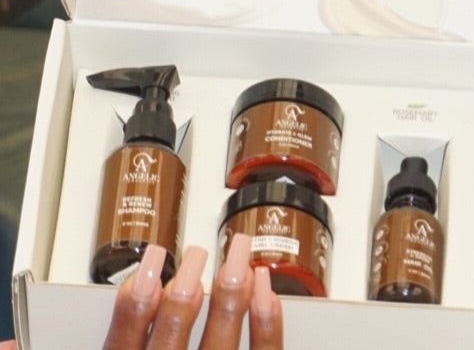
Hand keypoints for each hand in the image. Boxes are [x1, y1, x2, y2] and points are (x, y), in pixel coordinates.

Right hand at [101, 235, 281, 349]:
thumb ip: (123, 338)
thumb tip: (87, 312)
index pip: (122, 349)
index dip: (132, 305)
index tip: (150, 263)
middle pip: (169, 346)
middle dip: (182, 294)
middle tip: (196, 255)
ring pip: (219, 346)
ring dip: (229, 293)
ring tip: (236, 253)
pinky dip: (266, 321)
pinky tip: (264, 287)